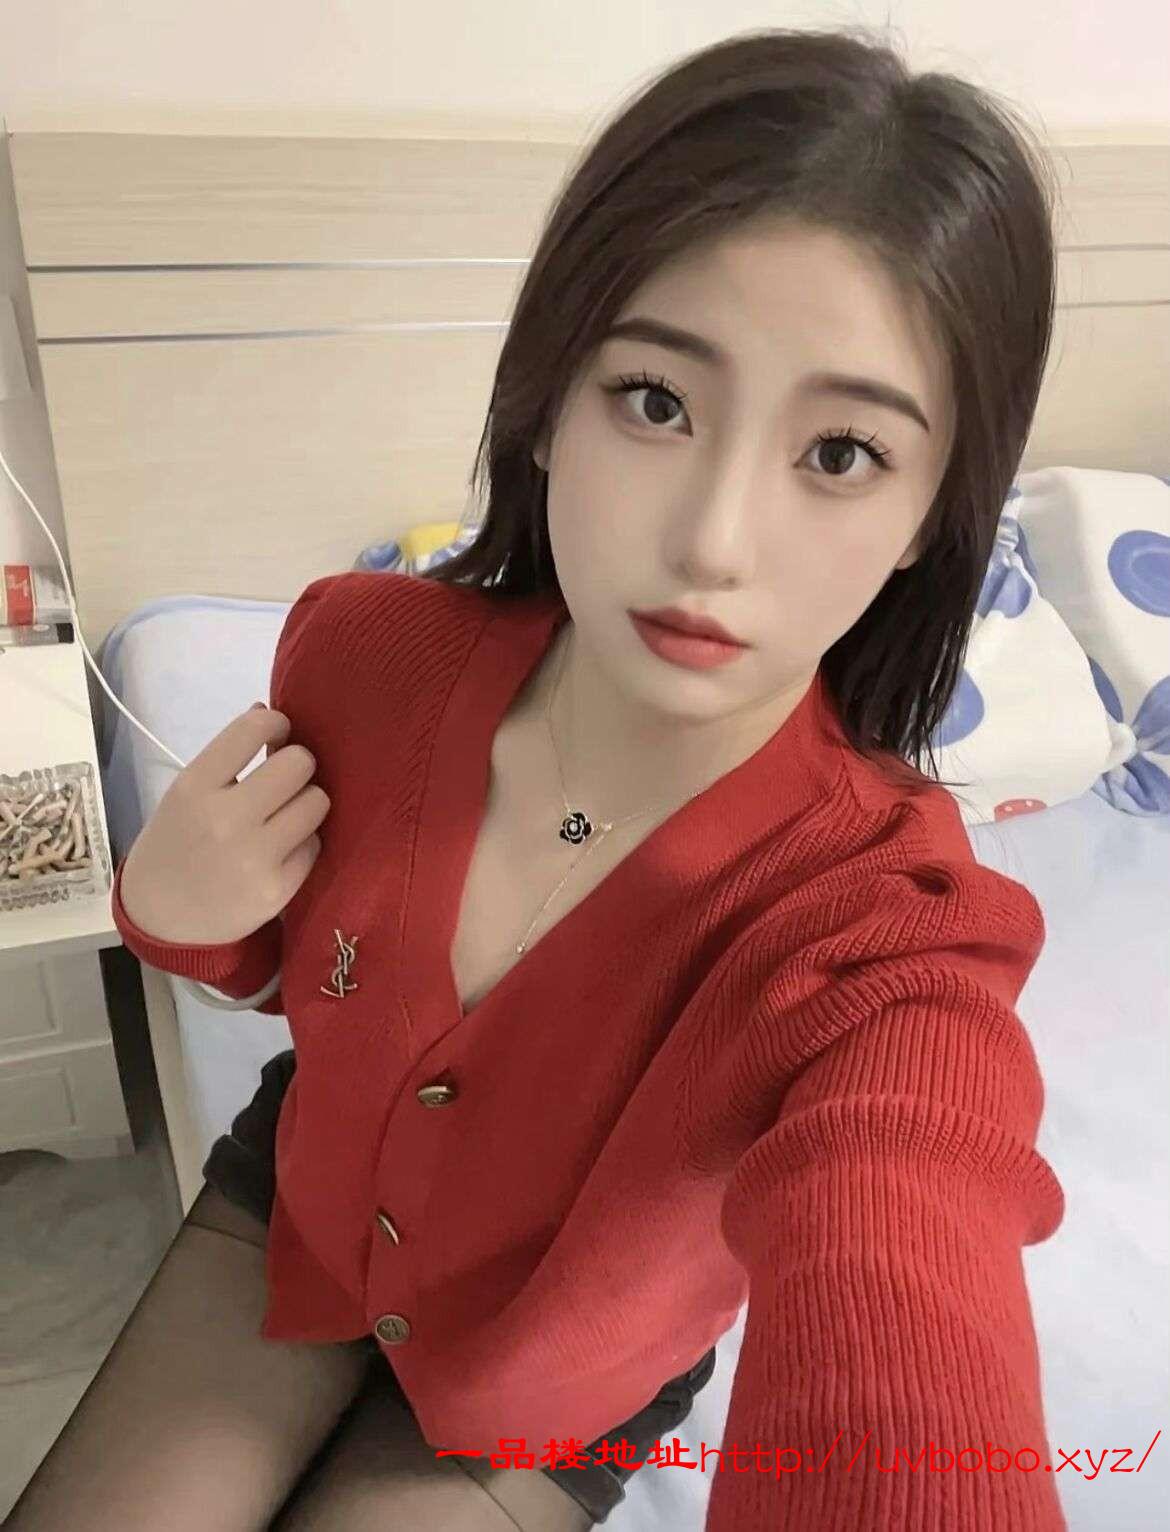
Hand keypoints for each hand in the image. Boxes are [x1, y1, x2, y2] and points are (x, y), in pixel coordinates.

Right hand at [118, 704, 329, 945]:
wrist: (163, 920)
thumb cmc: (178, 844)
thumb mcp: (186, 793)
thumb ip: (227, 757)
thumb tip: (268, 714)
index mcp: (194, 787)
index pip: (253, 730)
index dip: (277, 724)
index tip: (276, 735)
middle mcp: (225, 819)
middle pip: (299, 764)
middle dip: (297, 766)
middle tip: (283, 781)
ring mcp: (254, 857)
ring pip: (317, 801)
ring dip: (305, 803)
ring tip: (284, 816)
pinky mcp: (278, 889)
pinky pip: (315, 844)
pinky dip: (303, 843)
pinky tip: (280, 852)